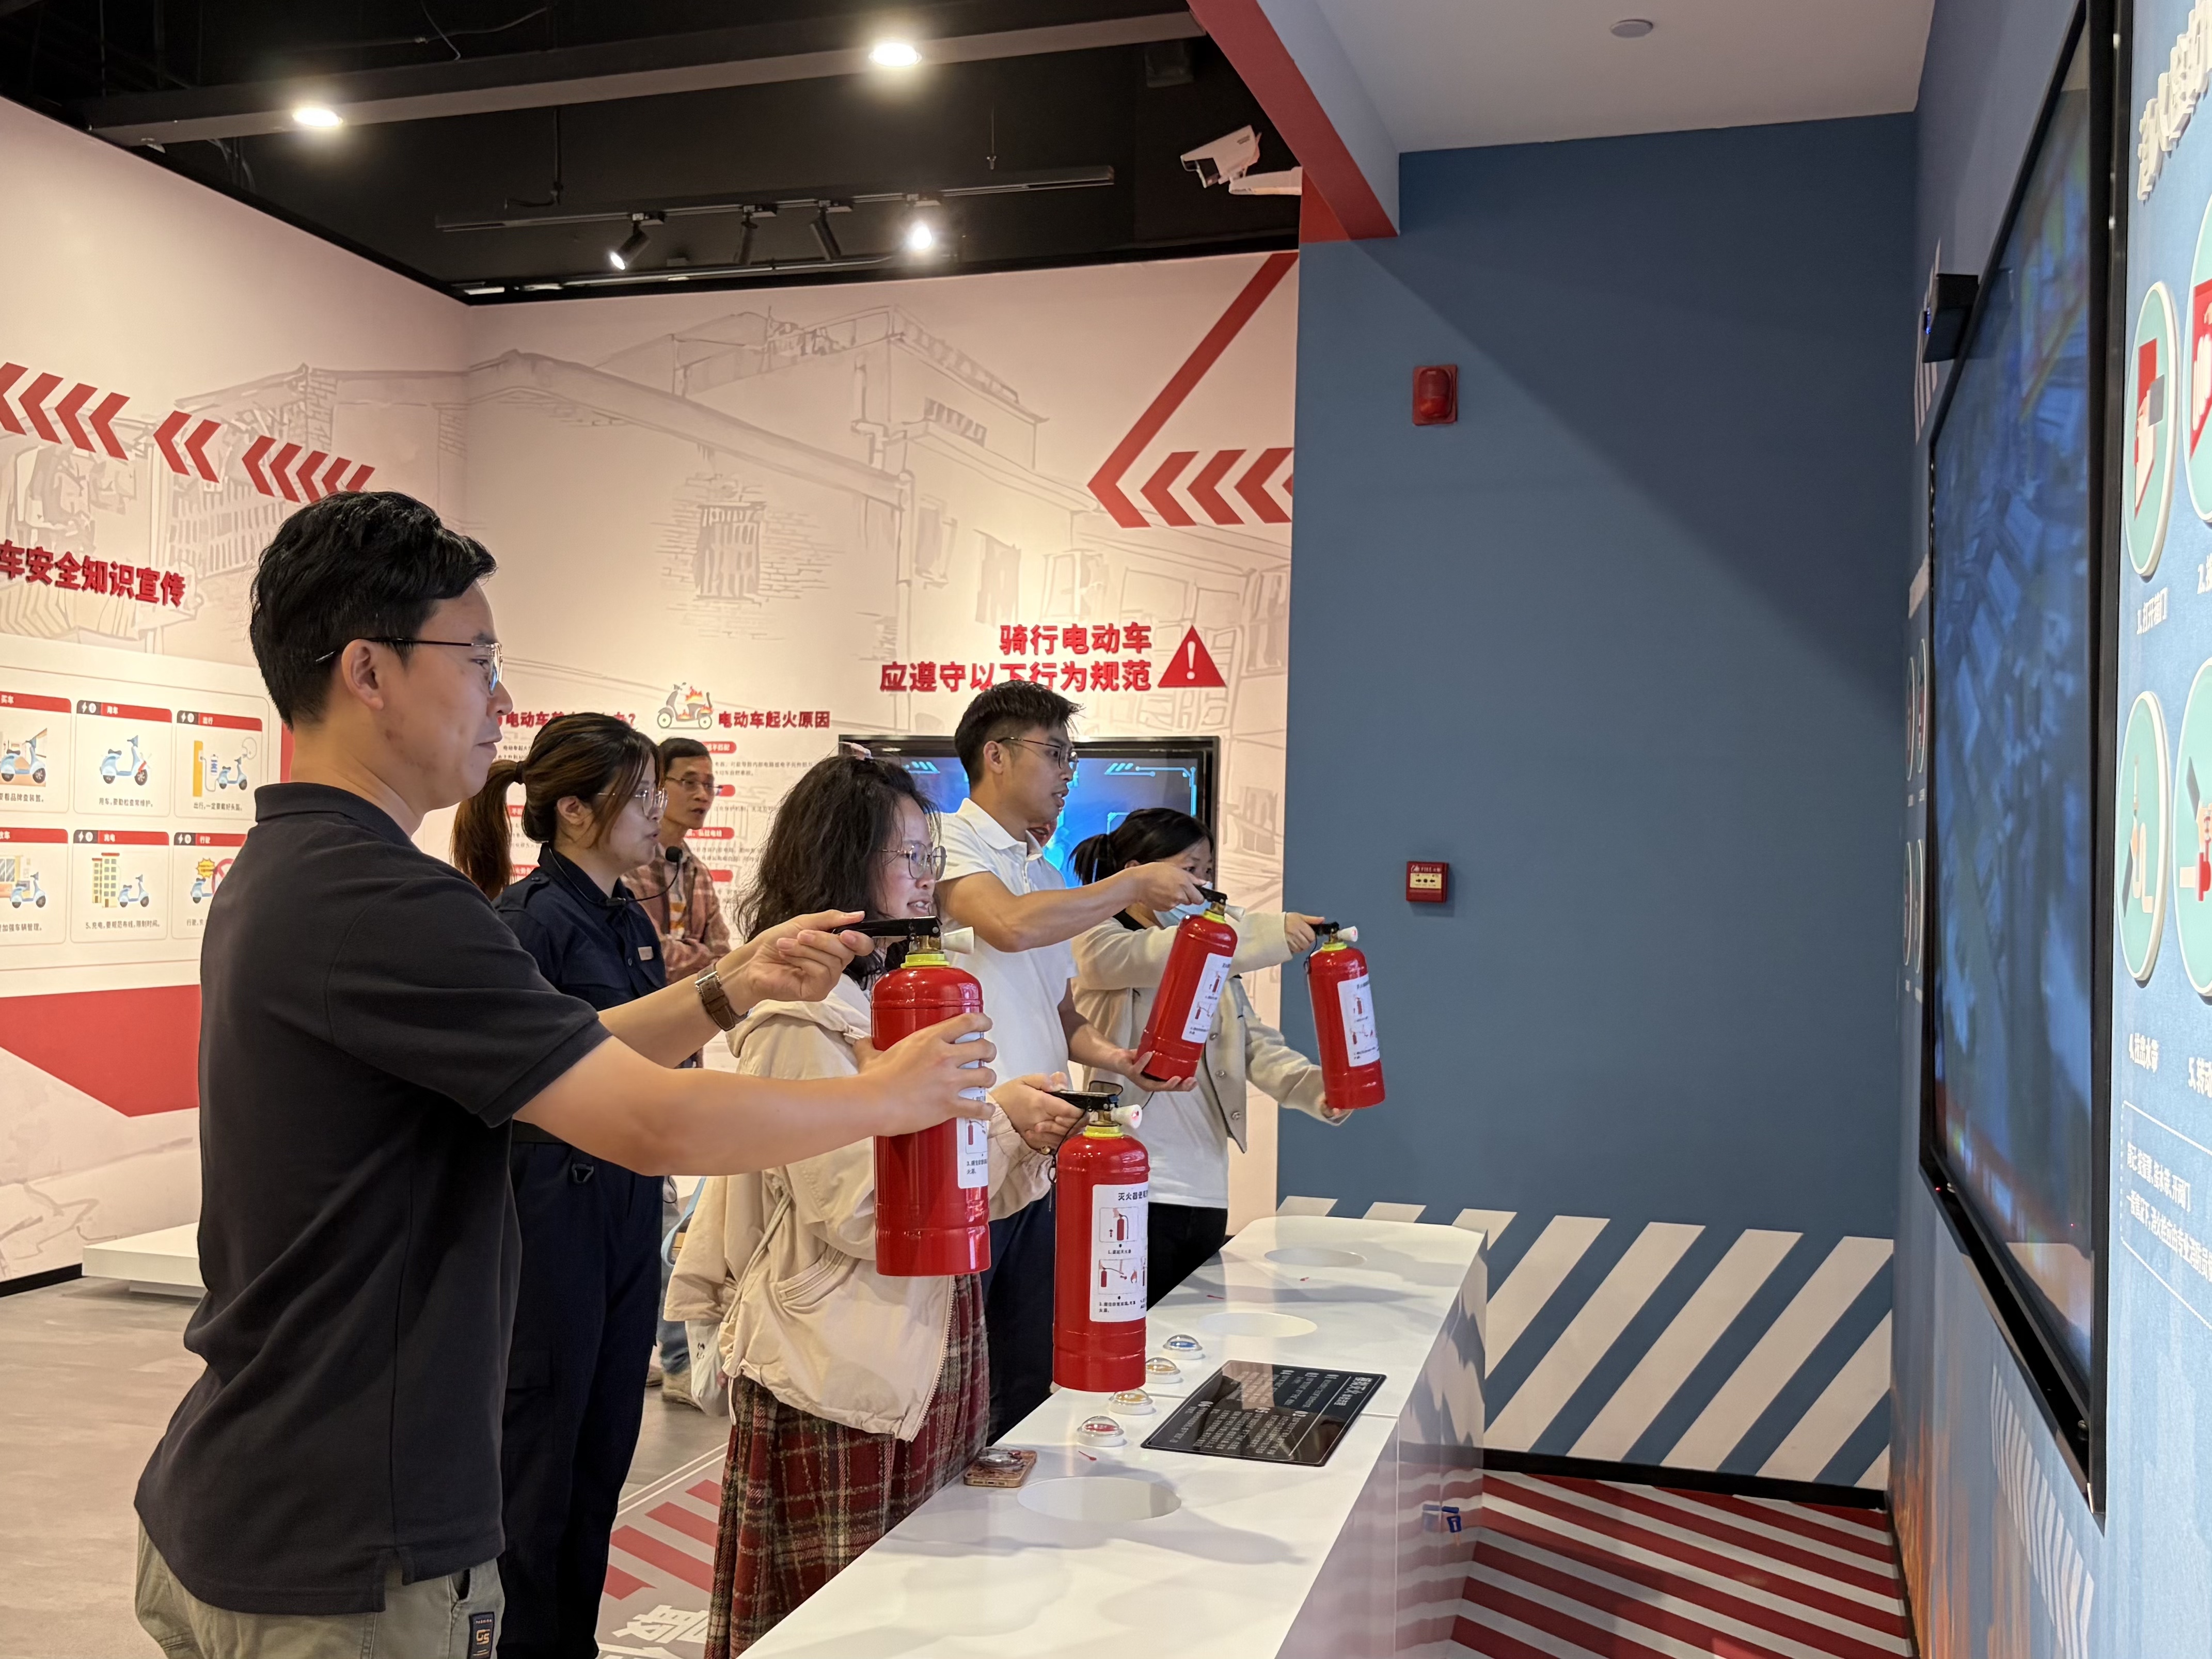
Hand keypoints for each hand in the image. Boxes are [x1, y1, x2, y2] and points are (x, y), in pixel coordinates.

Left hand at [719, 911, 872, 1008]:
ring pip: (832, 962)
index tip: (846, 933)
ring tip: (786, 946)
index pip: (862, 946)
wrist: (754, 960)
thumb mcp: (804, 922)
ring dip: (806, 949)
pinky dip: (804, 961)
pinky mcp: (817, 991)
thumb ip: (832, 919)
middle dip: (822, 940)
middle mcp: (835, 965)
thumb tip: (860, 915)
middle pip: (847, 952)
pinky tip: (788, 958)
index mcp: (835, 948)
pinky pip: (821, 973)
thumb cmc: (776, 942)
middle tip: (801, 935)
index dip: (859, 939)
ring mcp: (827, 980)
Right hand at [852, 1012, 996, 1129]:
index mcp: (930, 1039)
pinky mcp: (949, 1105)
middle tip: (986, 1056)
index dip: (982, 1022)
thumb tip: (862, 1042)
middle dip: (989, 1052)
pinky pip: (978, 1107)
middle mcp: (945, 1057)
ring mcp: (949, 1082)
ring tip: (984, 1081)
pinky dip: (985, 1110)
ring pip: (986, 1076)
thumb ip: (870, 1047)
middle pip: (983, 1048)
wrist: (873, 1103)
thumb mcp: (872, 1056)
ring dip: (988, 1078)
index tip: (985, 1026)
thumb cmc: (873, 1080)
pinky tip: (986, 1110)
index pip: (967, 1022)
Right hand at [994, 1072, 1083, 1153]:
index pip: (1068, 1110)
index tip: (1084, 1109)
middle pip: (1068, 1125)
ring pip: (1063, 1136)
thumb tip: (1060, 1083)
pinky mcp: (1034, 1141)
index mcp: (1040, 1102)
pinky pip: (1053, 1143)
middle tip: (1086, 1118)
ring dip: (1073, 1132)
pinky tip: (1066, 1135)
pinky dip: (1062, 1140)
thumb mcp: (1025, 1080)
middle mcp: (1040, 1119)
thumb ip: (1045, 1080)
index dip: (1080, 1111)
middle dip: (1080, 1122)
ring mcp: (1037, 1133)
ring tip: (1078, 1126)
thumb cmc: (1009, 1095)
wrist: (992, 1113)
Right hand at [1124, 860, 1203, 915]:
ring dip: (1176, 898)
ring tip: (1166, 889)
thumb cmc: (1153, 872)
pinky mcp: (1165, 908)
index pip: (1200, 898)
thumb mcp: (1174, 868)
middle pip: (1191, 901)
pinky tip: (1161, 894)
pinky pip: (1171, 906)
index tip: (1196, 893)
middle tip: (1178, 888)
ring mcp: (1172, 903)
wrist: (1137, 883)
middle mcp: (1180, 895)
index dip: (1198, 895)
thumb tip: (1202, 883)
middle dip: (1187, 896)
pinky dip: (1168, 902)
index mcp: (1184, 883)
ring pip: (1180, 903)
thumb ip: (1191, 877)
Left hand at [1132, 1049, 1194, 1090]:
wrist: (1118, 1059)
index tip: (1195, 1082)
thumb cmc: (1138, 1060)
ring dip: (1165, 1083)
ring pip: (1153, 1085)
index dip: (1184, 1087)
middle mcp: (1149, 1083)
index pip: (1172, 1087)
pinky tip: (1151, 1054)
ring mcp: (1140, 1079)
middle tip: (1189, 1081)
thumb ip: (1166, 1057)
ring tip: (1176, 1078)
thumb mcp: (1155, 1058)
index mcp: (1156, 1081)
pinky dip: (1144, 1061)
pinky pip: (1138, 1068)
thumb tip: (1183, 1047)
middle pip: (1165, 1088)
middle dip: (1179, 1086)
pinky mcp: (1131, 1072)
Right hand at [1283, 913, 1325, 953]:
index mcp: (1299, 924)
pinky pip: (1295, 951)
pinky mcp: (1285, 946)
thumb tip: (1322, 920)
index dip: (1311, 936)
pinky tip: (1293, 944)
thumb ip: (1312, 919)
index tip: (1308, 934)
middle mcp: (1294, 933)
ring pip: (1302, 949)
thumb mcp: (1299, 916)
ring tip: (1298, 941)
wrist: (1272, 925)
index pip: (1311, 936)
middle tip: (1303, 938)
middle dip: (1307, 942)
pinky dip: (1296, 949)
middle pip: (1307, 944)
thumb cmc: (1287, 920)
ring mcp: (1289, 940)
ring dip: (1302, 946)